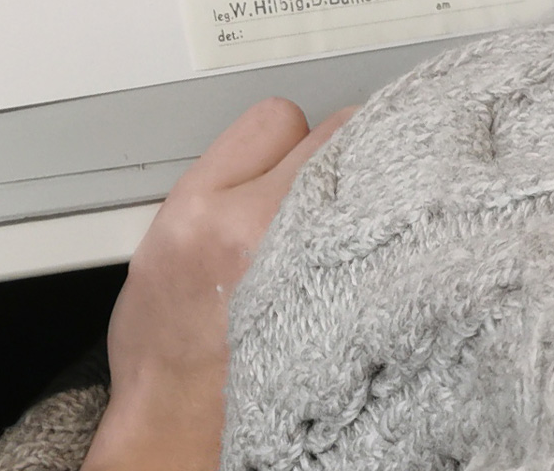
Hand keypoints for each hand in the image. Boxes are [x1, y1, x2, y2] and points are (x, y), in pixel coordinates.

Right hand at [83, 98, 352, 470]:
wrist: (178, 436)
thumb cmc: (165, 355)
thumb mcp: (161, 247)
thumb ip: (216, 189)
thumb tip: (270, 154)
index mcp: (203, 211)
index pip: (275, 117)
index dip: (283, 139)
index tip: (287, 158)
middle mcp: (261, 229)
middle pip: (338, 130)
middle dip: (334, 153)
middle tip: (328, 187)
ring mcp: (315, 265)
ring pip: (373, 174)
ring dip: (367, 189)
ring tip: (352, 224)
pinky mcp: (357, 301)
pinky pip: (392, 230)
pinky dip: (388, 236)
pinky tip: (378, 254)